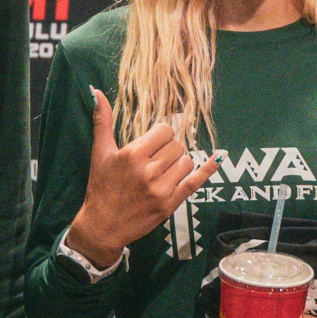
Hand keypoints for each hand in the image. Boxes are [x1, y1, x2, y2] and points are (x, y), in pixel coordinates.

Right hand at [64, 88, 218, 266]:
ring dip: (178, 162)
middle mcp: (149, 171)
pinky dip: (209, 169)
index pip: (164, 130)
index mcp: (133, 155)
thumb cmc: (101, 187)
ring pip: (186, 161)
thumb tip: (96, 92)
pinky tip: (219, 156)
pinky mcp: (171, 204)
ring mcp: (162, 189)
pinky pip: (196, 182)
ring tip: (163, 170)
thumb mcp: (99, 153)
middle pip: (176, 146)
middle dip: (167, 149)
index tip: (152, 142)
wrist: (103, 225)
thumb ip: (102, 121)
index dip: (160, 134)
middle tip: (154, 159)